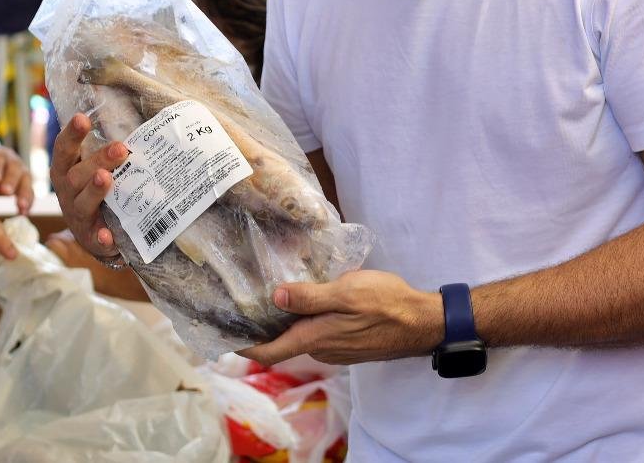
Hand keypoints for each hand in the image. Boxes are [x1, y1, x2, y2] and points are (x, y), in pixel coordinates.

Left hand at [0, 144, 32, 212]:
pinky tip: (24, 213)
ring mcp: (17, 170)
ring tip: (22, 208)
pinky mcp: (21, 183)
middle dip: (11, 180)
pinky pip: (28, 191)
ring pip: (25, 179)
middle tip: (6, 193)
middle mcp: (8, 159)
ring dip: (25, 193)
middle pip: (14, 167)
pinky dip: (28, 201)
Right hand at [51, 112, 128, 259]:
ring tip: (107, 179)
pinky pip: (95, 238)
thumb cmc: (96, 189)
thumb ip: (107, 150)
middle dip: (97, 161)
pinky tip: (108, 236)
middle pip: (76, 175)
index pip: (64, 149)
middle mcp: (67, 191)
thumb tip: (143, 123)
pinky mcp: (90, 238)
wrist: (94, 234)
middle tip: (120, 148)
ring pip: (83, 203)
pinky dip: (101, 237)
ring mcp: (77, 215)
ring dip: (95, 191)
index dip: (72, 134)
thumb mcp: (94, 168)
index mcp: (67, 170)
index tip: (82, 118)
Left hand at [238, 270, 443, 366]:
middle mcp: (321, 348)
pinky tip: (309, 299)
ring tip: (273, 294)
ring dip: (286, 322)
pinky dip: (307, 320)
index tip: (221, 336)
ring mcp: (336, 348)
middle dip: (262, 328)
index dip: (242, 347)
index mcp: (315, 337)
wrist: (422, 322)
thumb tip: (275, 297)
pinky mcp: (349, 343)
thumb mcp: (347, 292)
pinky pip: (318, 334)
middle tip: (244, 303)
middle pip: (282, 343)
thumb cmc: (386, 303)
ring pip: (301, 337)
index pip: (269, 351)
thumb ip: (311, 296)